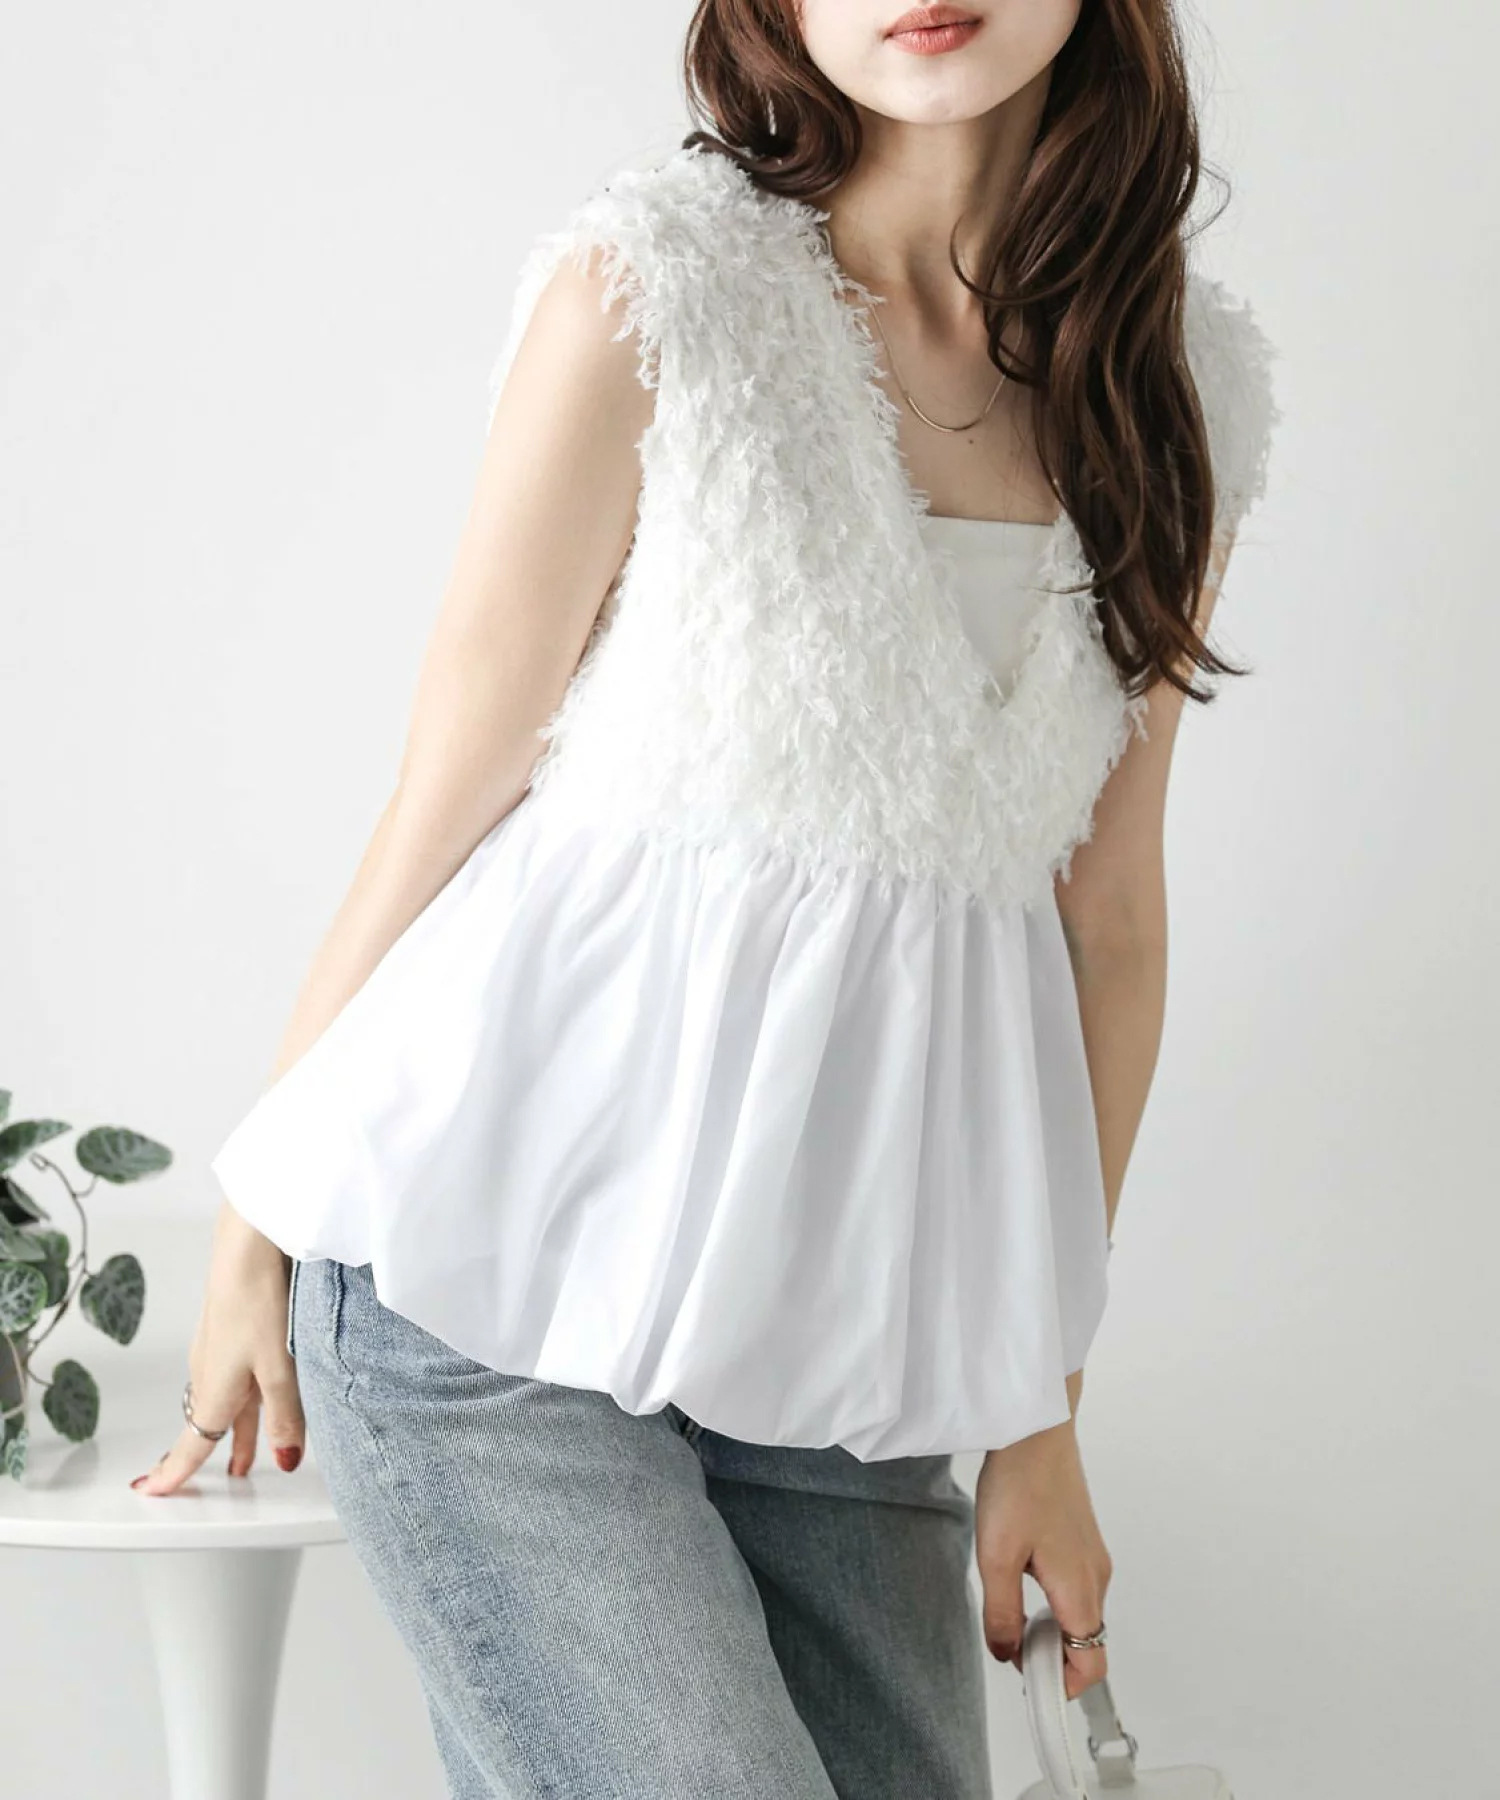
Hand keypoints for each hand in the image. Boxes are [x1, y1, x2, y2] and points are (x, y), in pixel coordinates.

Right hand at [129, 1201, 306, 1494]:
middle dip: (213, 1453)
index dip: (175, 1473)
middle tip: (217, 1480)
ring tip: (246, 1452)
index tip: (154, 1494)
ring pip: (227, 1400)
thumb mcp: (279, 1367)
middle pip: (211, 1423)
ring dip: (234, 1427)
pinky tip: (261, 1396)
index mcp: (215, 1390)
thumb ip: (285, 1415)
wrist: (246, 1244)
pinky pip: (236, 1376)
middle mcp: (209, 1372)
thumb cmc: (257, 1300)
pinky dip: (244, 1398)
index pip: (192, 1445)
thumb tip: (285, 1459)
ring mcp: (219, 1348)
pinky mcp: (233, 1327)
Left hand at [974, 1389, 1111, 1699]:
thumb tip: (1008, 1654)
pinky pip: (1076, 1589)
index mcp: (1081, 1590)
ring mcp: (1093, 1556)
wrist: (1036, 1428)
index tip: (1031, 1687)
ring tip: (1009, 1610)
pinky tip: (1020, 1579)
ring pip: (1080, 1615)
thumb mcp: (996, 1556)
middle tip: (1010, 1646)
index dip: (1064, 1687)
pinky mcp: (1083, 1538)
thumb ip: (1002, 1613)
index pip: (1093, 1665)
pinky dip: (1053, 1602)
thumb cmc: (1019, 1484)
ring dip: (1050, 1628)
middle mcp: (1097, 1577)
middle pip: (1087, 1643)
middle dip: (1052, 1658)